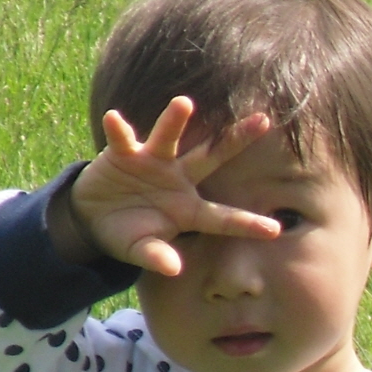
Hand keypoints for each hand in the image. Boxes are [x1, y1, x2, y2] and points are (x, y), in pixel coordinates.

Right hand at [67, 96, 280, 275]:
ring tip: (183, 103)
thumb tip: (173, 268)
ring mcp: (153, 162)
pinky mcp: (124, 153)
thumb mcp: (141, 250)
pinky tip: (113, 118)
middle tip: (263, 121)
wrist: (95, 217)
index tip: (275, 230)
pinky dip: (118, 130)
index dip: (246, 224)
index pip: (222, 217)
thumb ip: (156, 257)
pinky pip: (123, 140)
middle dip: (236, 140)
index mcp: (188, 210)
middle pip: (211, 157)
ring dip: (174, 121)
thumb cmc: (127, 235)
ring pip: (168, 138)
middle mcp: (178, 179)